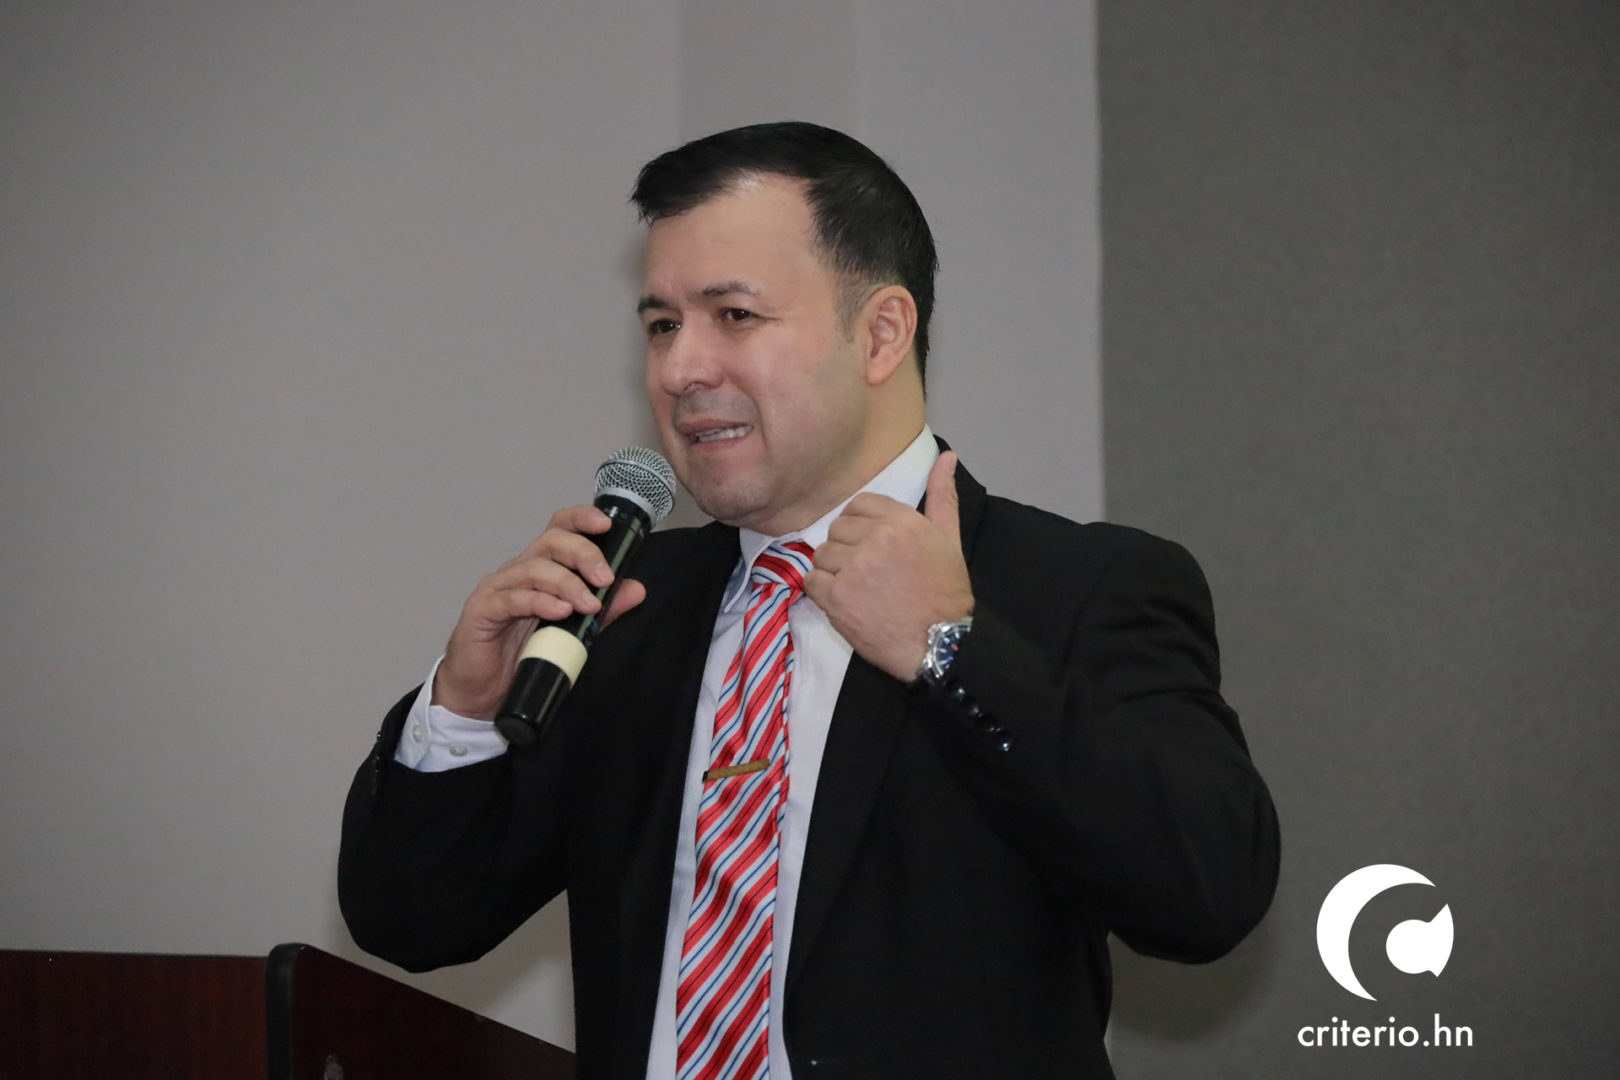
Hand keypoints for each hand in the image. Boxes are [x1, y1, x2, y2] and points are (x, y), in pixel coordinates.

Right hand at [433, 505, 646, 718]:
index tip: (606, 525)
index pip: (560, 530)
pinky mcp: (482, 610)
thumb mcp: (573, 630)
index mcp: (540, 568)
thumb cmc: (521, 654)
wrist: (482, 691)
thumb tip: (635, 589)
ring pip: (534, 569)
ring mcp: (498, 588)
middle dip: (583, 554)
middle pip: (550, 542)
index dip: (581, 520)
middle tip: (605, 579)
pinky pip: (512, 599)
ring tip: (588, 604)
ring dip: (566, 584)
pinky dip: (539, 602)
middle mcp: (518, 571)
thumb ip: (603, 610)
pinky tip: (560, 612)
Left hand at [805, 451, 973, 681]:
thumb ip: (943, 495)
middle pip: (837, 529)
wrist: (940, 644)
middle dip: (847, 549)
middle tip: (866, 573)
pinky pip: (811, 581)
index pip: (859, 505)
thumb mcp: (950, 539)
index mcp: (902, 521)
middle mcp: (876, 538)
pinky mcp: (837, 597)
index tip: (871, 547)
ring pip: (822, 554)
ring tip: (857, 589)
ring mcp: (854, 568)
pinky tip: (845, 602)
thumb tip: (947, 456)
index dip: (861, 526)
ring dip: (833, 571)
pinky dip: (822, 592)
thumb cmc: (946, 593)